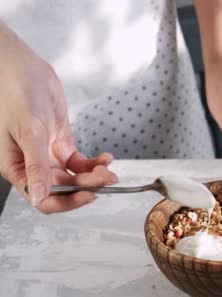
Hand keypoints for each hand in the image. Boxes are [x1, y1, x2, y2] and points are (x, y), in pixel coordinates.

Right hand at [0, 24, 116, 212]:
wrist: (23, 69)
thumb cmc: (14, 95)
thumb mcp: (28, 133)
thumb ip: (36, 166)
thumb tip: (38, 197)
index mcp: (16, 168)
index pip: (42, 199)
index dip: (67, 203)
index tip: (89, 195)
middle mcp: (32, 165)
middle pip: (64, 190)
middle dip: (87, 186)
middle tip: (107, 178)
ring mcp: (47, 154)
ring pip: (74, 176)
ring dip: (93, 176)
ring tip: (109, 169)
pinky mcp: (60, 142)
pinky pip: (79, 162)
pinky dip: (93, 163)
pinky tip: (105, 159)